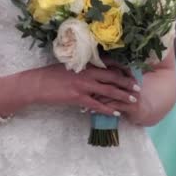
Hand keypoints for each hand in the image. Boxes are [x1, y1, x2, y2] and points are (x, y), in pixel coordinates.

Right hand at [25, 64, 140, 116]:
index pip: (110, 63)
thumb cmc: (52, 74)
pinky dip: (108, 110)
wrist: (37, 84)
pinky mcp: (78, 98)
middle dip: (127, 82)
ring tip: (133, 100)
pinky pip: (97, 105)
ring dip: (123, 96)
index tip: (132, 72)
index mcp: (85, 62)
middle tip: (138, 87)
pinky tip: (117, 113)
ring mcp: (83, 85)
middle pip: (113, 76)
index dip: (123, 68)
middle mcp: (87, 72)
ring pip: (109, 91)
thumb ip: (85, 67)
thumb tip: (98, 71)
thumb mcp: (70, 65)